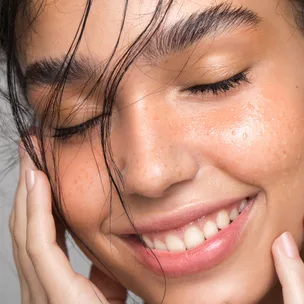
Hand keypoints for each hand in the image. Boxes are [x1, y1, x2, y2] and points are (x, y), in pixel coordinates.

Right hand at [8, 144, 126, 303]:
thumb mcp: (108, 294)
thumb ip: (100, 276)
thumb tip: (103, 257)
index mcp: (53, 288)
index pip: (41, 238)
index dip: (38, 205)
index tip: (42, 174)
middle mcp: (39, 290)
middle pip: (27, 231)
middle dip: (27, 192)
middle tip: (30, 156)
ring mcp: (41, 294)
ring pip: (27, 233)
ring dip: (28, 194)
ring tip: (31, 162)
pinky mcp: (55, 295)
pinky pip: (40, 245)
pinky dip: (36, 212)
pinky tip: (38, 184)